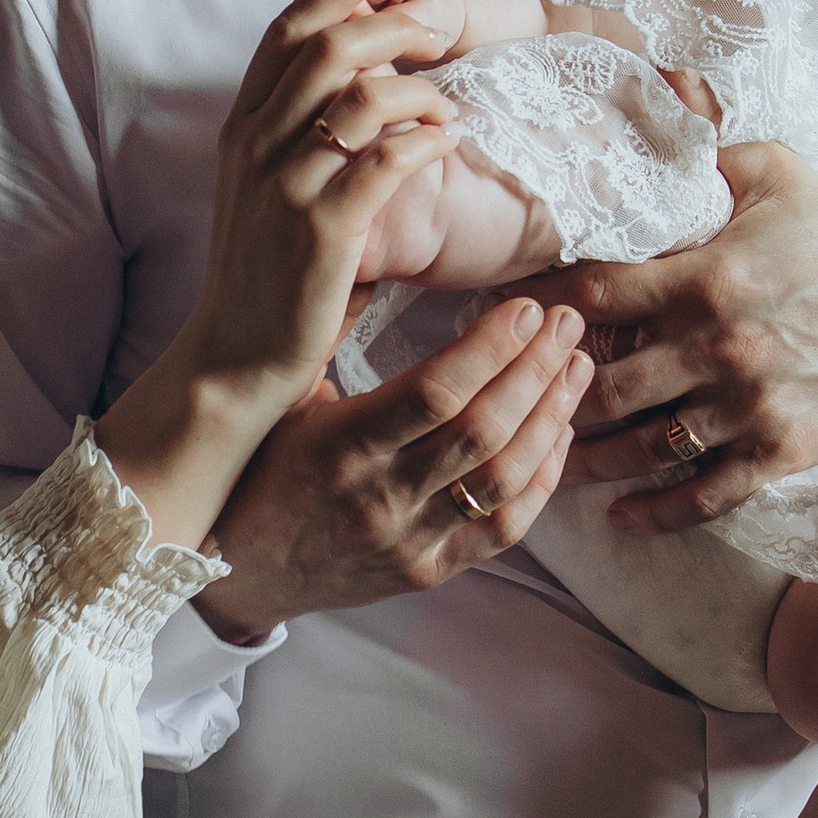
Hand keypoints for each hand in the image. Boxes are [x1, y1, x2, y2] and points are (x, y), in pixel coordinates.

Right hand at [92, 0, 457, 551]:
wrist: (234, 361)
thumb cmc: (265, 277)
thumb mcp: (263, 191)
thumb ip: (293, 132)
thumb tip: (348, 75)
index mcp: (242, 130)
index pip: (289, 29)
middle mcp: (255, 148)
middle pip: (325, 44)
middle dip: (388, 18)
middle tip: (436, 26)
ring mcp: (285, 188)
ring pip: (356, 94)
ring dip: (416, 85)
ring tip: (449, 103)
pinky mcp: (322, 234)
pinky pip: (383, 161)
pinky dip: (423, 139)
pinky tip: (447, 143)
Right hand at [194, 299, 591, 639]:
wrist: (239, 573)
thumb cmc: (259, 468)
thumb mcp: (281, 398)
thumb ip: (326, 333)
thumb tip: (365, 244)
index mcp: (339, 445)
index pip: (434, 393)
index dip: (490, 348)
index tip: (526, 308)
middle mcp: (378, 498)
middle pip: (481, 431)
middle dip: (535, 369)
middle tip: (568, 322)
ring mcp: (408, 541)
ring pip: (503, 479)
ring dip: (551, 418)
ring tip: (578, 367)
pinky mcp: (428, 573)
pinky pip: (503, 530)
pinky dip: (541, 480)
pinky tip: (560, 434)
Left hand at [514, 142, 817, 532]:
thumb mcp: (777, 173)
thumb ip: (702, 156)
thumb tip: (640, 130)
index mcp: (711, 275)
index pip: (597, 296)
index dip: (542, 307)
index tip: (504, 313)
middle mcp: (723, 346)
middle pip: (606, 383)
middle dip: (555, 391)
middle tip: (516, 394)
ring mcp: (751, 406)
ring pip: (643, 447)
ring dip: (588, 458)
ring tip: (550, 452)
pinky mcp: (780, 451)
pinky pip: (705, 493)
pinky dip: (656, 511)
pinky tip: (620, 515)